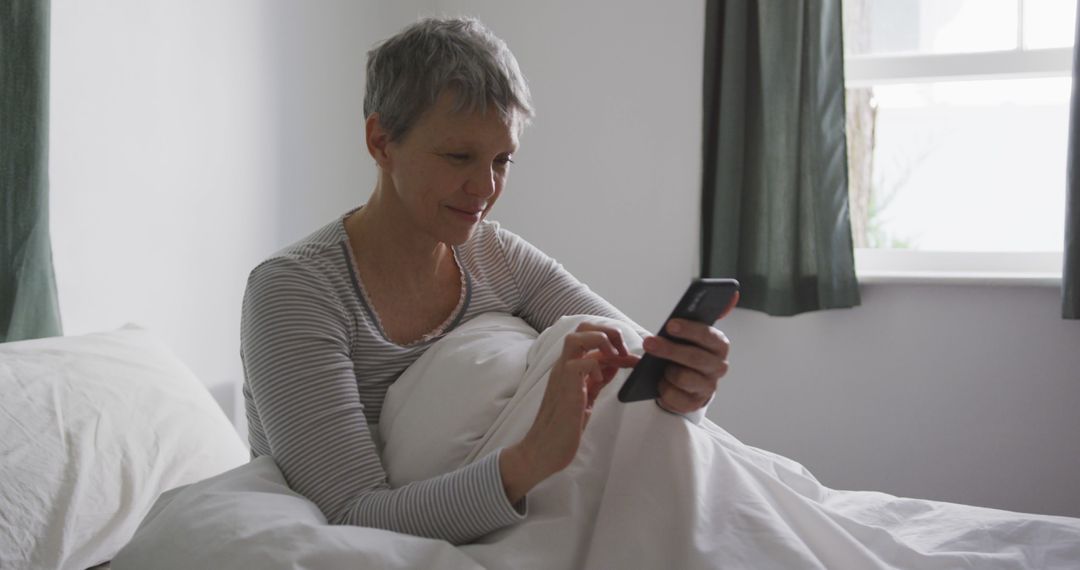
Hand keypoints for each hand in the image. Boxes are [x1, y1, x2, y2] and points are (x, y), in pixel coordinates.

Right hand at [501, 322, 638, 502]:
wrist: (542, 451)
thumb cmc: (562, 429)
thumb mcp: (586, 399)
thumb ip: (597, 381)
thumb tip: (613, 365)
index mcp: (569, 368)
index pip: (591, 340)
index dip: (615, 344)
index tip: (632, 359)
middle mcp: (563, 366)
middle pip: (582, 328)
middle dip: (608, 332)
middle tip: (623, 351)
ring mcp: (562, 375)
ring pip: (577, 338)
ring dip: (601, 341)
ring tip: (615, 358)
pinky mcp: (565, 388)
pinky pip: (580, 363)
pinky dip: (596, 366)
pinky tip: (601, 381)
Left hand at [643, 318, 730, 414]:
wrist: (685, 383)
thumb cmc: (684, 353)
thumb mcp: (685, 339)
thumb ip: (680, 330)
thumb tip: (664, 329)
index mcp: (719, 345)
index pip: (708, 335)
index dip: (689, 330)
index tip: (670, 325)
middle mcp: (718, 366)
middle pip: (694, 357)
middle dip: (669, 349)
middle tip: (649, 343)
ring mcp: (708, 386)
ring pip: (683, 377)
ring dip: (667, 371)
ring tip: (654, 366)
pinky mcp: (695, 403)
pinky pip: (674, 395)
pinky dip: (663, 387)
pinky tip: (659, 382)